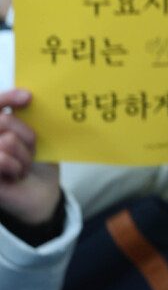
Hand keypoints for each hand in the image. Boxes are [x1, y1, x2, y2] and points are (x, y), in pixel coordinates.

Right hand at [0, 89, 60, 223]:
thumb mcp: (33, 137)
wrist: (41, 193)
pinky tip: (16, 175)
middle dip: (26, 135)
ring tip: (23, 166)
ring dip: (24, 155)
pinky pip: (1, 158)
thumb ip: (24, 119)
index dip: (8, 97)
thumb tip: (28, 96)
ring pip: (6, 140)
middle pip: (3, 120)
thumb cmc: (36, 163)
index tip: (29, 97)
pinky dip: (16, 166)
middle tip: (32, 150)